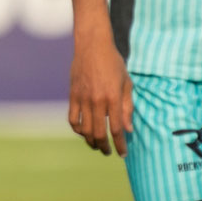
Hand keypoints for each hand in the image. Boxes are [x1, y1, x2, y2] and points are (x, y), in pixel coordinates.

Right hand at [68, 36, 132, 155]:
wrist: (92, 46)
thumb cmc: (113, 63)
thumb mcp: (127, 83)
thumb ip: (128, 107)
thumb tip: (128, 129)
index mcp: (113, 98)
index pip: (116, 129)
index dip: (120, 145)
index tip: (123, 154)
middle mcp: (97, 101)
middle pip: (98, 133)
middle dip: (104, 147)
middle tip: (108, 151)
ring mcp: (82, 98)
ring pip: (84, 129)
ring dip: (90, 141)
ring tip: (96, 144)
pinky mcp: (72, 95)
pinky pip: (72, 119)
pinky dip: (77, 129)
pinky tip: (83, 132)